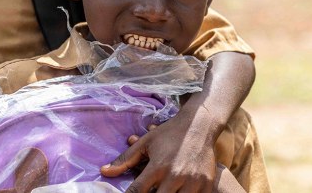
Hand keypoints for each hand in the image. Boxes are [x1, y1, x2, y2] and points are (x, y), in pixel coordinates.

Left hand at [101, 114, 217, 191]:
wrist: (200, 126)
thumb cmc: (170, 133)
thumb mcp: (146, 142)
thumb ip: (125, 159)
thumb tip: (104, 172)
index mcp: (158, 166)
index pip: (137, 191)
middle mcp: (176, 176)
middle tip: (147, 192)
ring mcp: (193, 182)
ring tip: (162, 191)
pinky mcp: (207, 185)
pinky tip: (178, 192)